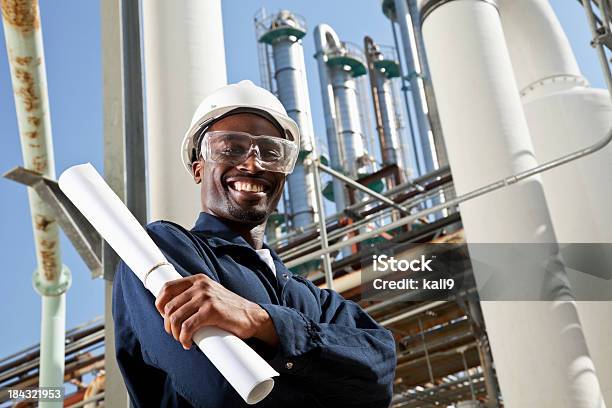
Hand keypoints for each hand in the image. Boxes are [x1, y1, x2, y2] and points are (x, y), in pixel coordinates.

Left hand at [154, 274, 278, 349]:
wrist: (252, 316)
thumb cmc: (230, 309)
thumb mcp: (210, 295)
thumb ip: (194, 296)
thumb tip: (171, 309)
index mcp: (198, 280)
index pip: (168, 287)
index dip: (159, 303)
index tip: (163, 316)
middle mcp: (200, 286)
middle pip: (169, 306)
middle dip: (168, 324)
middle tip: (175, 333)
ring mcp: (206, 297)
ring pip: (175, 318)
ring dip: (175, 333)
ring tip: (182, 339)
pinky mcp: (211, 311)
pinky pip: (187, 327)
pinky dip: (184, 339)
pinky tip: (188, 343)